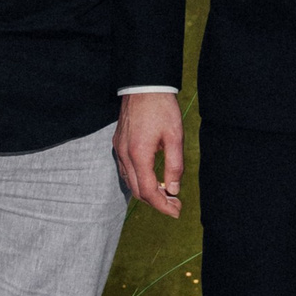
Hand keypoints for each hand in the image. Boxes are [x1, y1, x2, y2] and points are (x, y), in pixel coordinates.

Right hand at [117, 92, 184, 215]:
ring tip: (165, 193)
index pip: (148, 191)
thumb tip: (173, 189)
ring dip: (146, 191)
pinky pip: (125, 169)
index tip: (176, 211)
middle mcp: (124, 154)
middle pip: (137, 191)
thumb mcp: (175, 136)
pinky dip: (138, 179)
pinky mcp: (118, 143)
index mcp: (139, 154)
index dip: (163, 205)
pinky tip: (151, 177)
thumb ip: (174, 165)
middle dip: (156, 202)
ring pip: (129, 181)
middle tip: (174, 205)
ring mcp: (118, 149)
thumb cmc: (162, 108)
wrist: (144, 84)